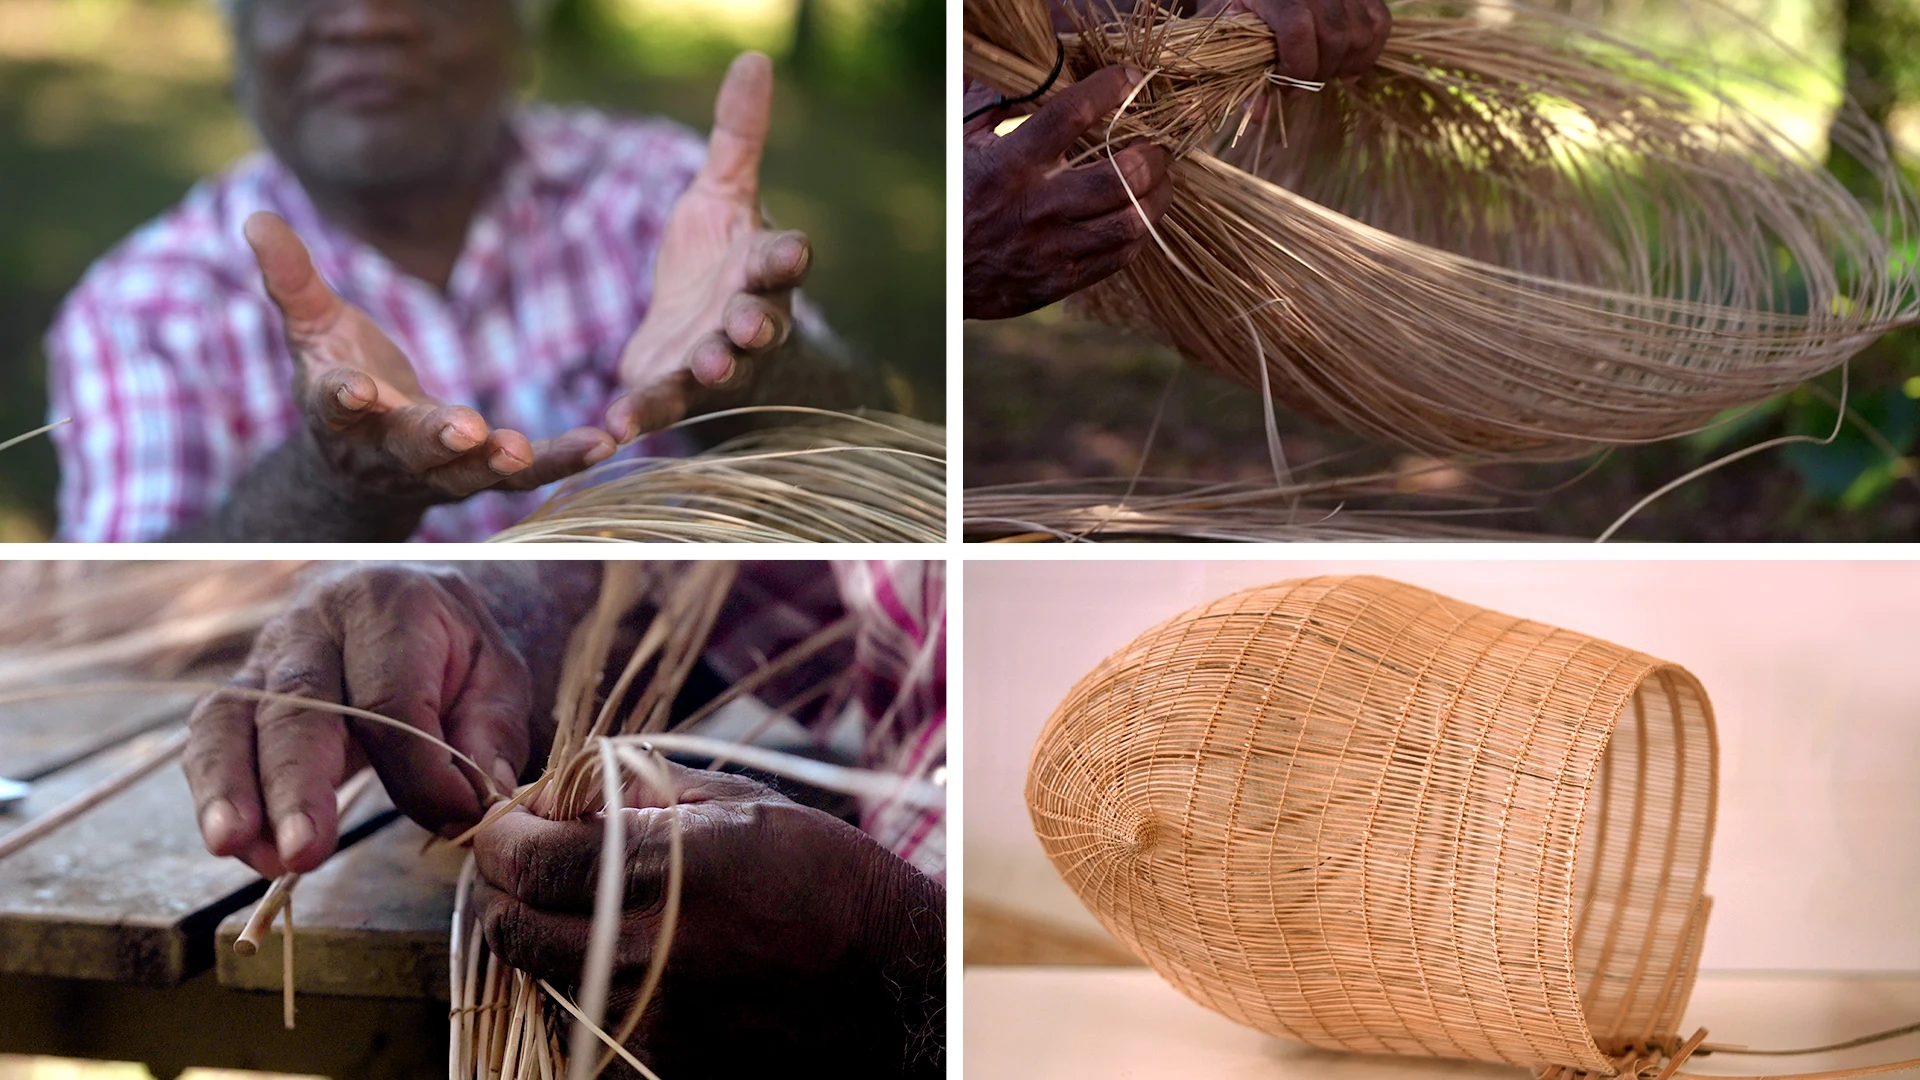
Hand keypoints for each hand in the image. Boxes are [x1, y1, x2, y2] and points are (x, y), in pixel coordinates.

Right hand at [184, 564, 537, 876]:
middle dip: (296, 785)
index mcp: (390, 605)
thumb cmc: (457, 645)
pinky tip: (240, 846)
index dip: (417, 769)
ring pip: (229, 716)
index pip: (390, 698)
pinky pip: (212, 738)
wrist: (412, 598)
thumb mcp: (499, 674)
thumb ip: (490, 736)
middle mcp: (315, 622)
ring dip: (229, 788)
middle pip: (296, 704)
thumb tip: (473, 808)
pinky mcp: (240, 689)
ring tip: (234, 847)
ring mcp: (266, 654)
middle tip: (303, 852)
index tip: (450, 816)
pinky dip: (218, 792)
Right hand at [245, 213, 617, 509]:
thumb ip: (291, 280)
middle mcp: (385, 452)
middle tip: (467, 429)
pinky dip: (561, 462)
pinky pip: (523, 478)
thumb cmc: (340, 377)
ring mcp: (435, 473)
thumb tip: (255, 219)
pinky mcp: (480, 478)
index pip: (333, 406)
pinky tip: (601, 445)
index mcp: (338, 413)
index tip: (353, 389)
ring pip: (472, 475)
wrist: (358, 464)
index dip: (342, 397)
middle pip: (410, 449)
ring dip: (507, 463)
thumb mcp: (313, 328)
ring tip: (537, 447)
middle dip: (436, 439)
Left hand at [474, 762, 944, 1075]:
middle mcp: (654, 951)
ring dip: (548, 939)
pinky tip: (638, 959)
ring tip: (592, 911)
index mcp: (676, 871)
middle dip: (503, 892)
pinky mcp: (662, 1062)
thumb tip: (559, 796)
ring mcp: (654, 1019)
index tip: (505, 826)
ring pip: (547, 978)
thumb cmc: (828, 879)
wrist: (891, 983)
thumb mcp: (746, 804)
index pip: (533, 861)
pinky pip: (593, 1018)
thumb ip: (641, 793)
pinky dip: (594, 985)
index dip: (501, 838)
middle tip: (522, 869)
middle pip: (515, 931)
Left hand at [608, 52, 811, 441]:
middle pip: (763, 320)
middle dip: (757, 322)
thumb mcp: (721, 196)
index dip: (787, 258)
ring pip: (724, 368)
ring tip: (708, 366)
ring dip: (716, 368)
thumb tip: (754, 57)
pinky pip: (664, 404)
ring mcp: (718, 361)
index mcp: (761, 268)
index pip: (784, 260)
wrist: (698, 343)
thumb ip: (738, 138)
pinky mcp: (677, 390)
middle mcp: (750, 319)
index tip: (791, 254)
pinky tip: (616, 428)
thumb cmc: (717, 266)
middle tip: (748, 323)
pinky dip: (643, 415)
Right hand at [963, 65, 1172, 320]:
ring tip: (1158, 182)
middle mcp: (1037, 206)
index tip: (1131, 78)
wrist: (936, 275)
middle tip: (1156, 146)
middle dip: (1152, 155)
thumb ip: (993, 106)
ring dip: (1156, 197)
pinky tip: (1136, 216)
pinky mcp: (1061, 280)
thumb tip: (1020, 73)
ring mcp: (1052, 248)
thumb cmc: (952, 200)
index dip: (1109, 89)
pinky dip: (1138, 233)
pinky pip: (1119, 257)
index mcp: (1011, 163)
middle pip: (1121, 176)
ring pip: (1130, 221)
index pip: (1071, 114)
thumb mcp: (960, 146)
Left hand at [1197, 0, 1390, 82]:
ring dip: (1343, 65)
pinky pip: (1379, 22)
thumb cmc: (1243, 5)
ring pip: (1360, 33)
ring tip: (1319, 73)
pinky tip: (1346, 69)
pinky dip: (1368, 52)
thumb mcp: (1232, 33)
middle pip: (1334, 37)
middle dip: (1318, 72)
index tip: (1284, 85)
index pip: (1298, 31)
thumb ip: (1242, 71)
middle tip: (1299, 84)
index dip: (1296, 68)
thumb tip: (1258, 115)